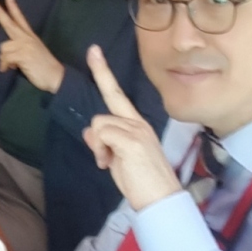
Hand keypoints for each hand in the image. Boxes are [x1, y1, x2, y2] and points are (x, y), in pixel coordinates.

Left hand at [0, 0, 64, 92]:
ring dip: (4, 59)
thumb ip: (19, 50)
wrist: (56, 77)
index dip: (14, 7)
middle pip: (10, 23)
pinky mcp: (23, 54)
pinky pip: (5, 58)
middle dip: (0, 12)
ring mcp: (25, 45)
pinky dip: (5, 66)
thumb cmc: (43, 68)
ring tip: (13, 66)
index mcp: (30, 37)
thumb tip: (5, 55)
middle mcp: (27, 38)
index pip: (21, 19)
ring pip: (3, 47)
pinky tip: (11, 69)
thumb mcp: (32, 54)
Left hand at [82, 45, 181, 211]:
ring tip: (109, 162)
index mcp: (137, 125)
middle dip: (101, 71)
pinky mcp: (132, 140)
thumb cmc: (141, 182)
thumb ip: (105, 141)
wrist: (161, 201)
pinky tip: (109, 165)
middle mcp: (139, 123)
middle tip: (93, 49)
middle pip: (112, 94)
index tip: (95, 52)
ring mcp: (137, 129)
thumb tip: (90, 132)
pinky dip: (100, 150)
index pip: (119, 96)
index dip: (105, 73)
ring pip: (99, 122)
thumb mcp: (118, 158)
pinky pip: (101, 134)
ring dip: (97, 144)